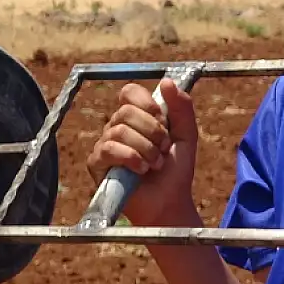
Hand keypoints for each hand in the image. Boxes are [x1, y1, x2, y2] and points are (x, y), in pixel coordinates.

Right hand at [85, 78, 198, 226]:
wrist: (169, 203)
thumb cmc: (176, 171)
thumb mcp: (187, 136)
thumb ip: (182, 108)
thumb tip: (166, 81)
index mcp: (137, 118)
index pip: (129, 92)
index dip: (146, 102)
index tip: (163, 119)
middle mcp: (117, 128)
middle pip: (125, 112)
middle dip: (152, 130)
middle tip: (164, 149)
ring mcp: (105, 145)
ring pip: (119, 130)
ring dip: (145, 148)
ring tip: (156, 164)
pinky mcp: (97, 164)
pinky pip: (108, 149)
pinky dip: (130, 158)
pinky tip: (142, 170)